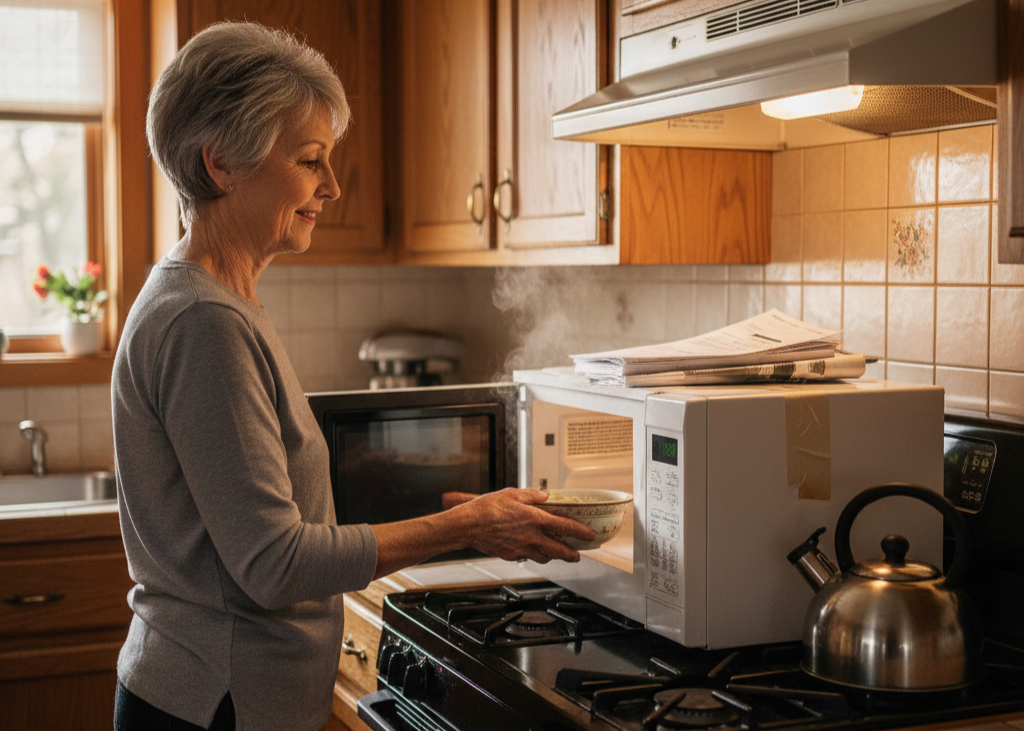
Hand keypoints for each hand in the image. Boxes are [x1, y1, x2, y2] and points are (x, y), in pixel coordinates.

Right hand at [441, 488, 595, 563]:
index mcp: (535, 519)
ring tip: (555, 553)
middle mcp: (532, 537)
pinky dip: (532, 554)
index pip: (566, 526)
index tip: (590, 534)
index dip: (581, 532)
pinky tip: (531, 549)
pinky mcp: (511, 555)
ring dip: (553, 556)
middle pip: (560, 550)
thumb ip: (532, 495)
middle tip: (578, 555)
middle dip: (572, 554)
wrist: (468, 525)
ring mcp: (522, 548)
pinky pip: (527, 557)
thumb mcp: (512, 493)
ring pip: (544, 557)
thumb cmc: (487, 508)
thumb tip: (544, 495)